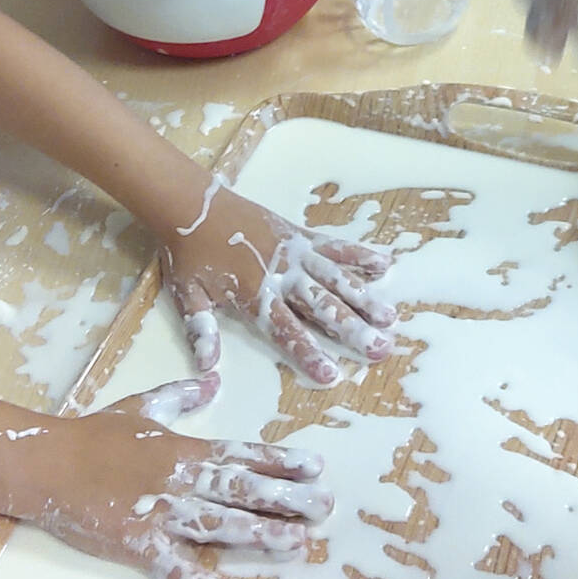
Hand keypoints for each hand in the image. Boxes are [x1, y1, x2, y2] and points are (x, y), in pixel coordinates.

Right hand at [43, 380, 331, 578]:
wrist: (44, 461)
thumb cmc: (91, 434)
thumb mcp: (141, 406)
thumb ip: (180, 396)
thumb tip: (213, 380)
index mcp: (183, 448)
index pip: (242, 455)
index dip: (281, 462)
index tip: (317, 468)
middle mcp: (179, 479)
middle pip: (242, 490)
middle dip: (286, 500)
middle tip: (325, 508)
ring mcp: (158, 512)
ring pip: (218, 525)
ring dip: (259, 535)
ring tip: (297, 545)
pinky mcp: (134, 542)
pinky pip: (169, 564)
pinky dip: (195, 578)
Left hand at [161, 185, 397, 384]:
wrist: (191, 204)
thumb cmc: (188, 253)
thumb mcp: (187, 295)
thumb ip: (202, 329)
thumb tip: (208, 367)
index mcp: (255, 295)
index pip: (286, 330)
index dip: (309, 353)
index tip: (332, 374)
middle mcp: (281, 275)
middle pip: (322, 306)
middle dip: (352, 329)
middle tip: (380, 348)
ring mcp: (293, 253)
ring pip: (335, 278)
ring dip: (364, 297)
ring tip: (390, 317)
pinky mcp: (297, 234)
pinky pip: (333, 246)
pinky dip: (358, 255)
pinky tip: (384, 264)